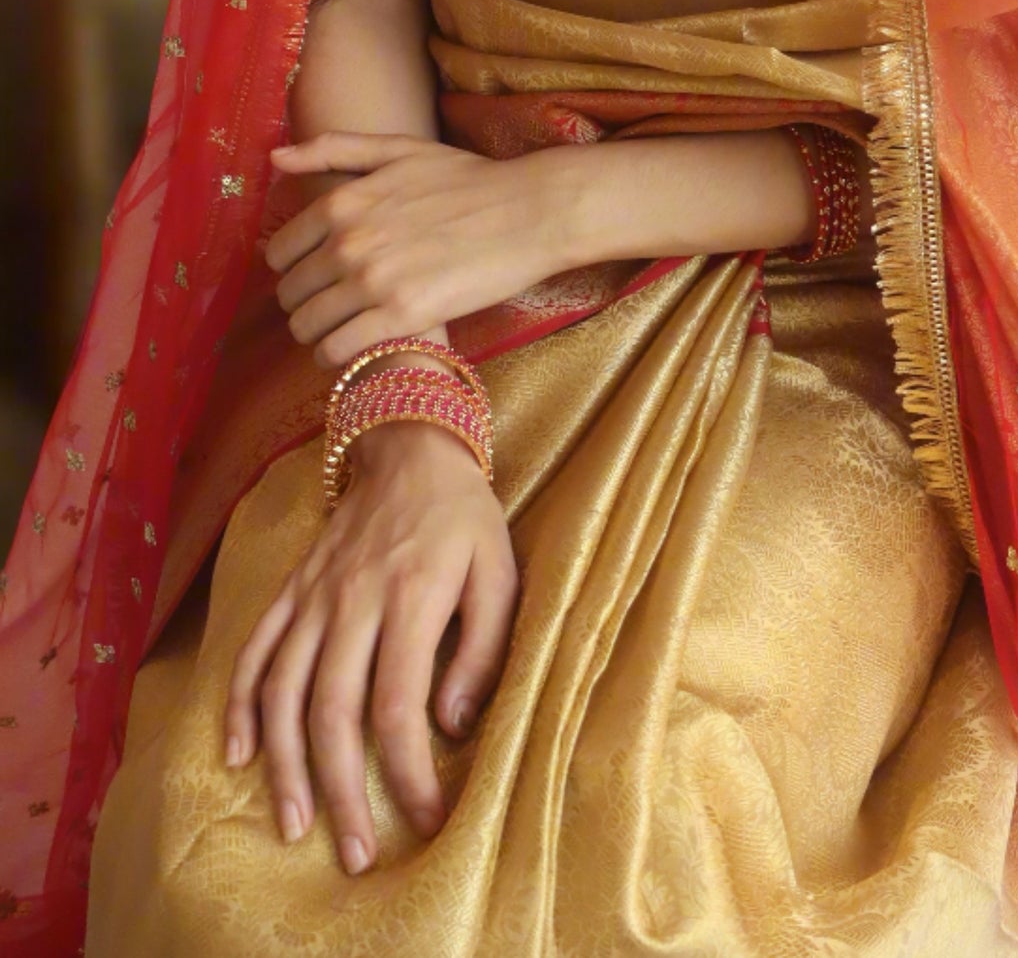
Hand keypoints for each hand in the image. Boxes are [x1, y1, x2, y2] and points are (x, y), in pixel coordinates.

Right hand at [224, 422, 516, 871]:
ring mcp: (313, 595)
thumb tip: (449, 724)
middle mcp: (353, 600)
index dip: (409, 772)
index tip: (426, 819)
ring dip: (284, 765)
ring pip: (283, 691)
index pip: (399, 704)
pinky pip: (253, 651)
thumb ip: (482, 649)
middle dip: (342, 792)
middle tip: (355, 855)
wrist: (408, 444)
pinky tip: (236, 756)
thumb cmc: (463, 517)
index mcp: (412, 596)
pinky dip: (239, 705)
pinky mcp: (290, 590)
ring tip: (295, 825)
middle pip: (333, 711)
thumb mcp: (500, 570)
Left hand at [266, 132, 574, 369]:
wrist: (530, 211)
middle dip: (306, 302)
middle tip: (337, 305)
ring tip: (347, 328)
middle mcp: (348, 243)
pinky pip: (338, 352)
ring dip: (320, 333)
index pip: (279, 254)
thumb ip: (332, 150)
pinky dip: (340, 356)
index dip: (294, 269)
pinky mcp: (403, 317)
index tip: (318, 276)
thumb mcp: (399, 149)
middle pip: (290, 295)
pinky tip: (361, 346)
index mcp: (341, 202)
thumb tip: (275, 158)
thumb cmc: (467, 179)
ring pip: (307, 327)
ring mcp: (374, 282)